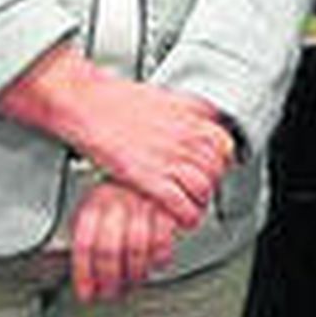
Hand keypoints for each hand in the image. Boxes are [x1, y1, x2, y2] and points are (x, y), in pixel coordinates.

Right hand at [0, 46, 235, 226]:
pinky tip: (182, 219)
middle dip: (210, 183)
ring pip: (203, 188)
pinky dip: (186, 215)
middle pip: (215, 169)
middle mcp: (185, 138)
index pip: (224, 145)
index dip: (220, 160)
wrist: (91, 105)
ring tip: (192, 206)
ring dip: (200, 201)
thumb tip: (206, 117)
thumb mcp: (167, 97)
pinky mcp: (151, 179)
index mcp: (191, 118)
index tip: (213, 168)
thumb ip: (190, 109)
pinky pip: (181, 204)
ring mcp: (170, 159)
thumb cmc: (120, 101)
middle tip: (200, 191)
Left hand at [69, 181, 178, 302]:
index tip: (88, 294)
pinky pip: (162, 239)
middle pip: (108, 249)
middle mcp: (118, 198)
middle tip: (113, 293)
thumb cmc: (131, 190)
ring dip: (136, 272)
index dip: (84, 275)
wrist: (167, 159)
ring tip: (135, 279)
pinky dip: (160, 257)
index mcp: (96, 200)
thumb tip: (87, 276)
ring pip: (135, 247)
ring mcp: (143, 200)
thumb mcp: (104, 204)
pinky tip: (158, 262)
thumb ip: (94, 233)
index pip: (84, 244)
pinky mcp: (169, 203)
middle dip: (111, 280)